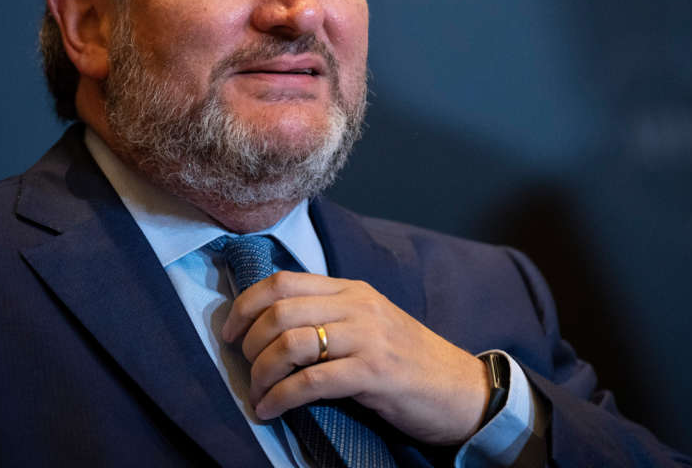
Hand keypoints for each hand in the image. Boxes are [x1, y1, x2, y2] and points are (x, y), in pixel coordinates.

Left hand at [221, 271, 490, 444]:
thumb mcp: (369, 324)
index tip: (229, 331)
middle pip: (280, 310)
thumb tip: (273, 324)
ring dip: (261, 373)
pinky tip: (270, 410)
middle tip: (244, 367)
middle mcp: (358, 306)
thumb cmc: (410, 361)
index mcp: (352, 290)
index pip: (284, 281)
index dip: (246, 304)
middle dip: (249, 342)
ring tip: (257, 394)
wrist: (461, 389)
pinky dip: (281, 397)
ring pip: (291, 343)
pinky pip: (312, 381)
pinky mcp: (374, 373)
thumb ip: (331, 315)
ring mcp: (368, 337)